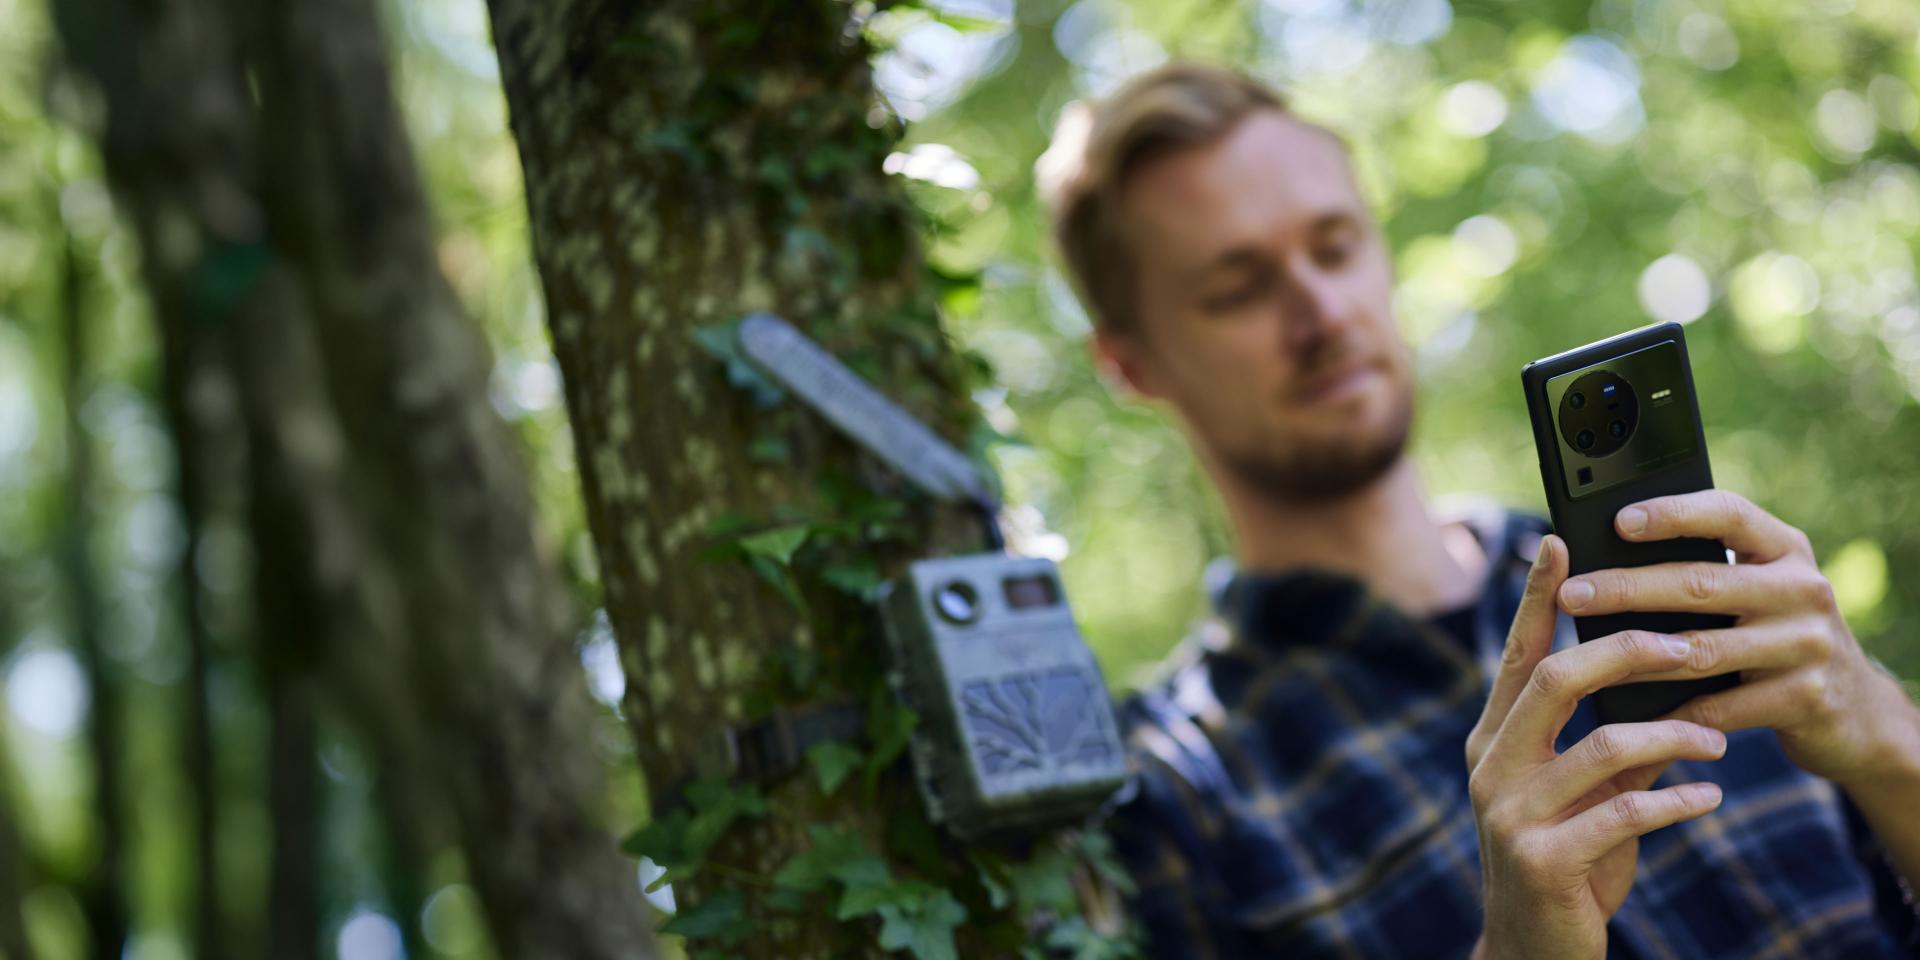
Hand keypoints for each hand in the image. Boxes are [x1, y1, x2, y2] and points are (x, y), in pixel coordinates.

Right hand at [1466, 534, 1727, 959]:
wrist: (1532, 949)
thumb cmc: (1565, 858)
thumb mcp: (1577, 790)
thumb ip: (1602, 735)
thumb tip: (1658, 673)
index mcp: (1492, 739)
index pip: (1518, 655)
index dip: (1539, 598)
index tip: (1560, 542)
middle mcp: (1489, 767)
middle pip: (1555, 680)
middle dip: (1629, 654)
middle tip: (1690, 645)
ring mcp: (1509, 814)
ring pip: (1600, 746)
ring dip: (1673, 736)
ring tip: (1718, 739)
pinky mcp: (1542, 859)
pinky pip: (1621, 812)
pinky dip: (1675, 801)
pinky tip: (1707, 799)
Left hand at [1554, 490, 1919, 790]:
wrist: (1856, 711)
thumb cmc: (1775, 635)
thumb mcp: (1758, 590)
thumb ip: (1704, 569)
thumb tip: (1603, 557)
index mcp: (1784, 548)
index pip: (1728, 514)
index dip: (1673, 514)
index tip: (1619, 519)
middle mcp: (1802, 589)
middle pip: (1700, 583)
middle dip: (1627, 589)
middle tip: (1571, 594)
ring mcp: (1808, 644)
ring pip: (1702, 649)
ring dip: (1634, 656)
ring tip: (1583, 657)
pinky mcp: (1805, 699)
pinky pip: (1719, 706)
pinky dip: (1668, 712)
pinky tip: (1626, 715)